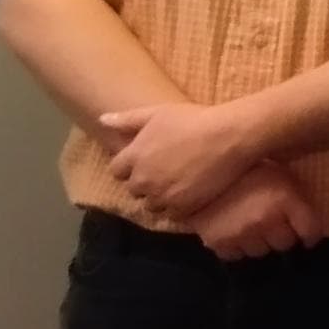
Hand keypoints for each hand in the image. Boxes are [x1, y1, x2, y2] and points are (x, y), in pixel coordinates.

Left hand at [100, 100, 259, 218]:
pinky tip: (189, 193)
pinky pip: (171, 215)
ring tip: (178, 184)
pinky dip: (177, 207)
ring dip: (160, 197)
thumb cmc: (193, 120)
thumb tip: (101, 119)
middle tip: (165, 172)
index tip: (145, 162)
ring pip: (151, 205)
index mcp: (134, 156)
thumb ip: (127, 119)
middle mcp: (143, 179)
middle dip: (144, 183)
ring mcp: (161, 196)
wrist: (227, 137)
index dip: (129, 168)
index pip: (116, 172)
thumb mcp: (157, 113)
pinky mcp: (181, 208)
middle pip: (134, 190)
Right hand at [186, 163, 323, 260]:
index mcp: (284, 199)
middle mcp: (266, 221)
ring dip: (259, 241)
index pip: (310, 231)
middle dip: (282, 234)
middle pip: (285, 244)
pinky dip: (236, 246)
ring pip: (261, 251)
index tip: (307, 235)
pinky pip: (235, 255)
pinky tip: (233, 231)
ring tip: (252, 225)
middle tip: (274, 223)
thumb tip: (309, 218)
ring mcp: (242, 234)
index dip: (311, 234)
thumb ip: (296, 194)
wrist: (200, 165)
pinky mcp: (219, 242)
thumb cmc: (246, 164)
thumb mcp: (278, 171)